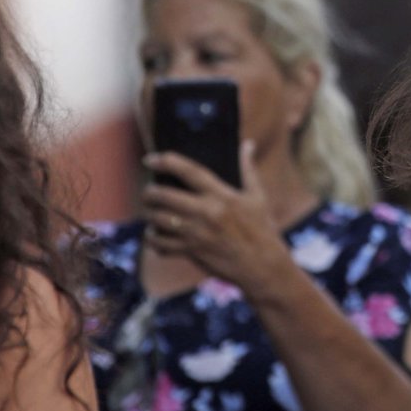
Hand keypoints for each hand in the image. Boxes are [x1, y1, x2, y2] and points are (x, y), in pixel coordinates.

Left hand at [141, 141, 292, 292]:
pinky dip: (153, 239)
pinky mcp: (191, 251)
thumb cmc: (261, 229)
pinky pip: (160, 243)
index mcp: (222, 195)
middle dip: (150, 192)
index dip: (166, 161)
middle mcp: (207, 212)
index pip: (189, 171)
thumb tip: (247, 144)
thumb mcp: (258, 197)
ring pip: (158, 219)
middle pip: (164, 195)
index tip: (150, 159)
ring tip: (151, 212)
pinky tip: (156, 235)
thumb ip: (248, 169)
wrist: (262, 265)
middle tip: (149, 192)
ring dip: (150, 215)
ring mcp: (197, 233)